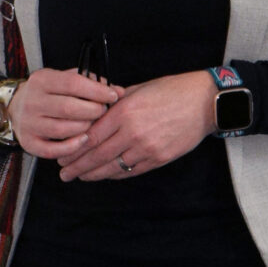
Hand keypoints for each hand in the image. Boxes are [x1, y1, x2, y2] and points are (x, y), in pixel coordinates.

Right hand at [7, 65, 122, 158]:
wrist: (14, 107)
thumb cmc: (48, 93)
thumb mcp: (63, 79)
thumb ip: (90, 82)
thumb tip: (118, 91)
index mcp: (42, 80)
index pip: (73, 83)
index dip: (96, 91)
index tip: (112, 96)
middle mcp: (32, 101)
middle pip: (68, 108)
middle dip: (93, 111)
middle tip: (103, 112)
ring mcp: (28, 124)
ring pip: (63, 129)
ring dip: (85, 129)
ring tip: (94, 125)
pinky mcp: (29, 143)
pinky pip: (53, 150)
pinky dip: (72, 147)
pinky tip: (84, 141)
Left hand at [57, 70, 217, 181]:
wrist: (204, 103)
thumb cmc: (172, 91)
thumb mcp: (139, 89)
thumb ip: (115, 103)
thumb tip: (95, 111)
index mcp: (125, 112)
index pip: (92, 136)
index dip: (75, 149)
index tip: (62, 155)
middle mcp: (133, 133)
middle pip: (98, 156)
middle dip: (78, 167)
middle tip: (64, 174)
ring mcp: (147, 148)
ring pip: (113, 167)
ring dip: (94, 174)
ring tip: (81, 177)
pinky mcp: (159, 159)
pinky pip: (132, 171)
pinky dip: (116, 174)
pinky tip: (105, 175)